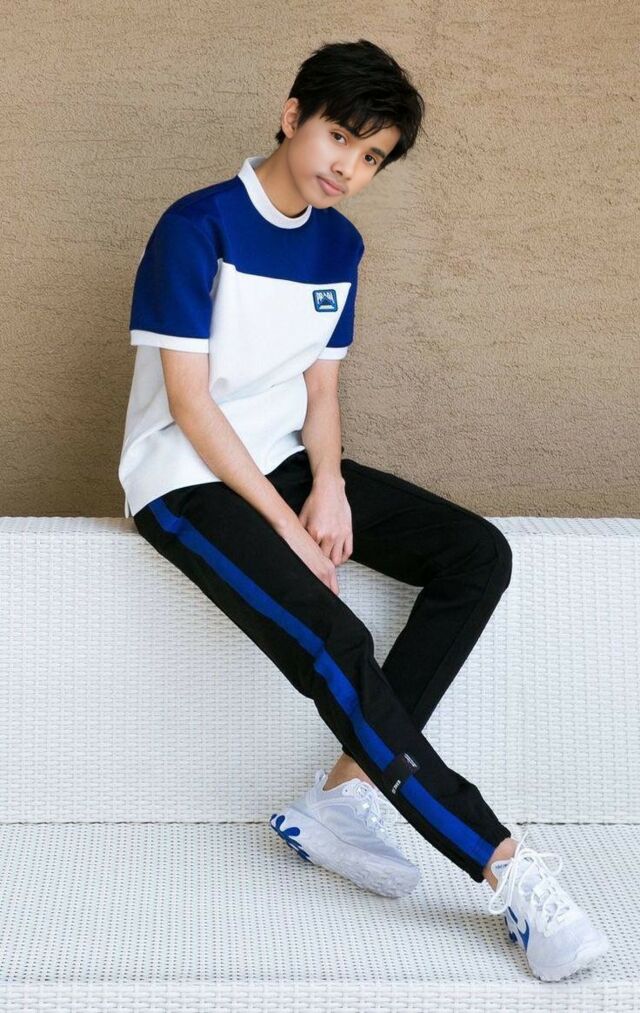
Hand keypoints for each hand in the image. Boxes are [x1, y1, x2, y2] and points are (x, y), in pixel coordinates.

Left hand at [277, 475, 352, 594]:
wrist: (330, 489)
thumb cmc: (315, 502)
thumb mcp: (301, 517)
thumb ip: (299, 533)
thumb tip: (294, 546)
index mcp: (315, 533)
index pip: (312, 556)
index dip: (310, 564)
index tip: (308, 570)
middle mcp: (329, 536)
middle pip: (325, 561)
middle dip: (321, 567)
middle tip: (318, 572)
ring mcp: (340, 535)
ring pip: (338, 560)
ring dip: (332, 565)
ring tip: (328, 566)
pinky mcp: (348, 532)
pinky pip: (348, 551)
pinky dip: (343, 558)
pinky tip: (338, 558)